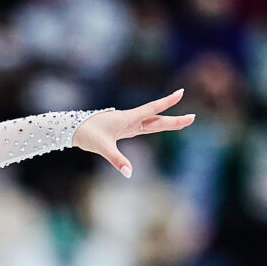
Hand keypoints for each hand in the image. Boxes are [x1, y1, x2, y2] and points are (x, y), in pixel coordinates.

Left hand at [71, 89, 195, 176]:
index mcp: (128, 119)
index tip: (181, 92)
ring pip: (152, 122)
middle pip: (157, 119)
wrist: (73, 128)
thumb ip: (117, 160)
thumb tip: (129, 173)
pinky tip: (159, 124)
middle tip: (193, 117)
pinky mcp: (124, 129)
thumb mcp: (102, 148)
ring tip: (183, 121)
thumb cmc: (87, 134)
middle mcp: (130, 119)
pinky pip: (144, 126)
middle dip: (175, 119)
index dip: (167, 102)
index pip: (152, 109)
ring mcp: (128, 124)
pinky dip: (154, 125)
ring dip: (167, 121)